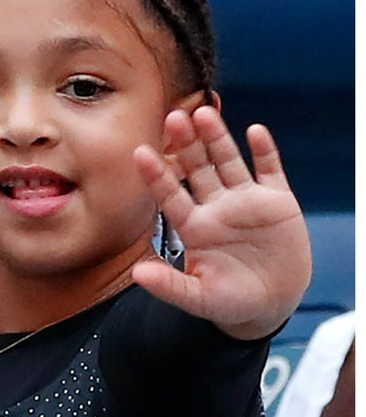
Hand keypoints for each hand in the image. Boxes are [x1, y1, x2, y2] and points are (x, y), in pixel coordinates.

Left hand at [132, 105, 310, 340]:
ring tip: (204, 112)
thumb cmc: (228, 301)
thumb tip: (138, 275)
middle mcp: (216, 208)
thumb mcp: (197, 298)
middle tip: (173, 117)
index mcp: (194, 227)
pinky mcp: (277, 201)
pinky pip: (269, 170)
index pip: (170, 195)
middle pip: (198, 169)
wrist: (269, 303)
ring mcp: (246, 201)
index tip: (138, 152)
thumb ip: (169, 286)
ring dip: (218, 139)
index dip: (156, 175)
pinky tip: (255, 131)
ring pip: (228, 162)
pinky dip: (264, 152)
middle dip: (187, 145)